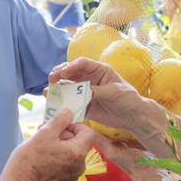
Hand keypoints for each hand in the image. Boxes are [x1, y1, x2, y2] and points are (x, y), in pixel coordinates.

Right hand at [4, 110, 95, 180]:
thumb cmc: (30, 159)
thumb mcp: (44, 133)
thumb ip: (60, 120)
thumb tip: (69, 112)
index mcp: (78, 153)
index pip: (88, 133)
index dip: (75, 125)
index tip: (60, 125)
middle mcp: (80, 166)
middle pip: (79, 142)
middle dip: (63, 134)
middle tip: (45, 131)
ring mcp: (73, 175)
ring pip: (72, 152)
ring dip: (59, 144)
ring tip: (42, 143)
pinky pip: (66, 163)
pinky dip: (58, 156)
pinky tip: (43, 156)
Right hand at [48, 58, 162, 140]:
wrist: (132, 116)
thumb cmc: (128, 99)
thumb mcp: (114, 92)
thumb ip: (97, 91)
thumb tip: (83, 92)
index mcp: (99, 70)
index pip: (82, 64)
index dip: (71, 66)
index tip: (63, 73)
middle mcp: (90, 79)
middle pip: (71, 73)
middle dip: (59, 74)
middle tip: (51, 79)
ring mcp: (85, 92)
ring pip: (68, 87)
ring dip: (57, 88)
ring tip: (48, 92)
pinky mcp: (83, 105)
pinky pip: (70, 102)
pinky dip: (62, 103)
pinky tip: (53, 104)